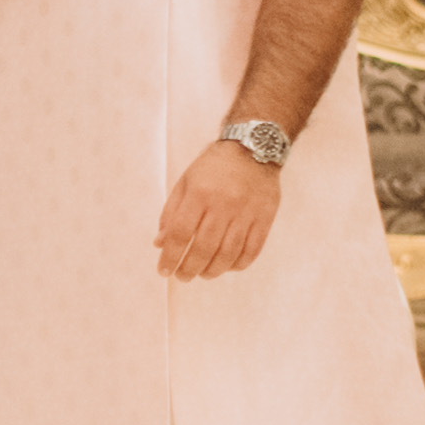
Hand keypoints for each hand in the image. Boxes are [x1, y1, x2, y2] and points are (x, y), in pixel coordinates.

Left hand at [154, 140, 279, 280]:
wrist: (253, 147)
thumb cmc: (214, 167)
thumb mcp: (186, 182)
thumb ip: (171, 213)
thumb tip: (160, 243)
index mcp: (200, 194)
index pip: (181, 233)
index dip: (171, 256)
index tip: (164, 270)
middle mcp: (223, 205)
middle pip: (204, 248)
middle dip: (189, 268)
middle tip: (182, 276)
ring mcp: (246, 213)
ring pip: (228, 254)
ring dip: (213, 270)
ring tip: (203, 274)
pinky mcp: (264, 218)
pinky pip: (252, 250)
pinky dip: (238, 265)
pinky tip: (227, 267)